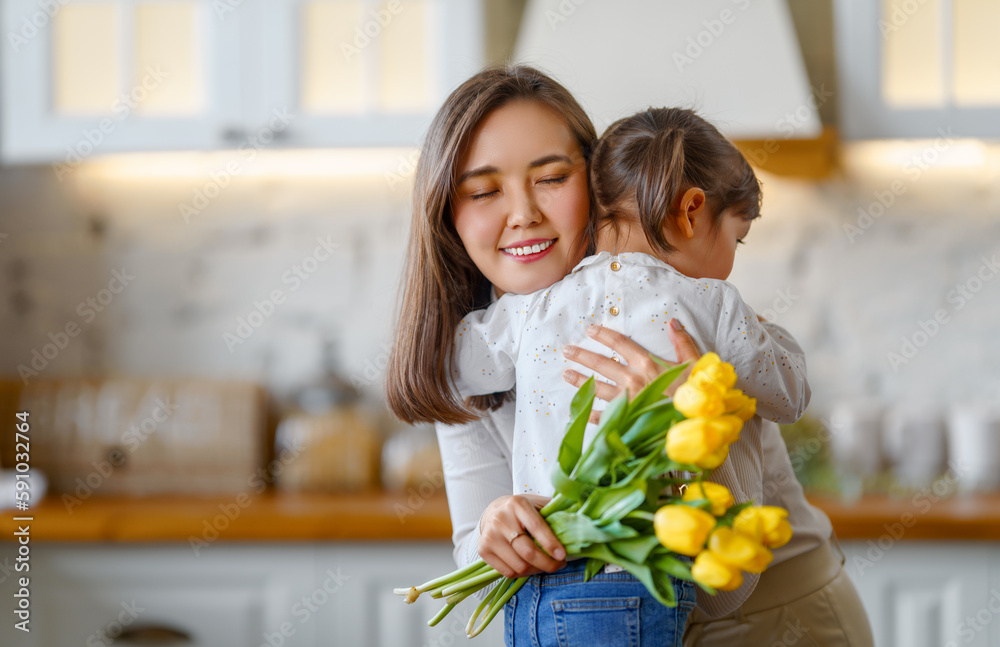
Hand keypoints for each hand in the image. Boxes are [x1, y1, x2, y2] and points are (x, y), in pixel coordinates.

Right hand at [477, 494, 566, 578]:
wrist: (493, 511)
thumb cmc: (522, 510)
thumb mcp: (537, 504)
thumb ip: (555, 511)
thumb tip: (580, 523)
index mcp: (517, 504)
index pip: (536, 527)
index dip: (551, 544)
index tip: (563, 556)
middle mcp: (501, 519)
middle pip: (528, 552)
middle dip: (548, 563)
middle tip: (560, 565)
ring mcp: (490, 536)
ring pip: (519, 566)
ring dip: (537, 570)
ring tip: (545, 565)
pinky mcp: (483, 550)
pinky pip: (508, 572)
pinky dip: (522, 573)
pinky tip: (530, 566)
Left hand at [562, 319, 701, 419]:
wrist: (697, 424)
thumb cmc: (697, 394)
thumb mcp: (695, 364)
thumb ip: (682, 342)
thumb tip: (672, 322)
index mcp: (648, 364)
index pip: (621, 344)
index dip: (604, 335)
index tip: (590, 329)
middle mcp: (632, 379)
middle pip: (601, 363)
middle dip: (582, 355)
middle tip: (566, 350)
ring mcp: (626, 400)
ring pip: (596, 387)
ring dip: (579, 380)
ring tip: (565, 374)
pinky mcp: (625, 419)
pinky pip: (602, 417)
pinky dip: (589, 414)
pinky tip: (576, 411)